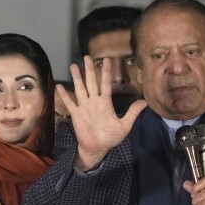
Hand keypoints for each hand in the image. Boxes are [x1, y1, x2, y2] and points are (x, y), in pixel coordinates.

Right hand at [59, 56, 145, 170]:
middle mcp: (94, 101)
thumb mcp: (125, 125)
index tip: (108, 60)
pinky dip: (64, 95)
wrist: (98, 148)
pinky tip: (59, 86)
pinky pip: (70, 103)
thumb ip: (132, 113)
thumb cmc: (111, 137)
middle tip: (87, 57)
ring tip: (73, 66)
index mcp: (106, 103)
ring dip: (76, 78)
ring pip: (80, 89)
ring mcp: (84, 107)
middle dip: (89, 70)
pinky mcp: (76, 114)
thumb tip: (145, 102)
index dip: (107, 72)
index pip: (106, 84)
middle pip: (91, 82)